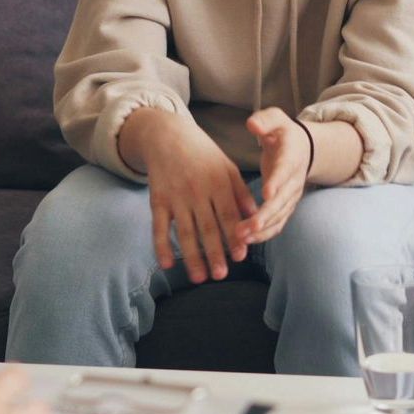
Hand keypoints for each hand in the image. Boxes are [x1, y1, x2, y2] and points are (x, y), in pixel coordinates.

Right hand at [126, 111, 257, 283]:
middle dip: (214, 252)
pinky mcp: (158, 199)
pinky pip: (159, 226)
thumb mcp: (226, 166)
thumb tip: (256, 214)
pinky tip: (167, 264)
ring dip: (192, 256)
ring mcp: (175, 196)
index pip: (228, 214)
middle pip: (207, 226)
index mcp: (217, 182)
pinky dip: (161, 245)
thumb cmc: (202, 153)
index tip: (241, 256)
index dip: (234, 235)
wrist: (166, 135)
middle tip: (221, 276)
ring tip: (200, 278)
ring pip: (185, 231)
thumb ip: (241, 191)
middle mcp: (196, 190)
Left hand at [235, 107, 311, 246]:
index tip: (266, 194)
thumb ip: (264, 120)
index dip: (277, 183)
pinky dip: (263, 234)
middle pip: (282, 201)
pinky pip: (276, 223)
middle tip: (247, 227)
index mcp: (291, 157)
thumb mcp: (275, 119)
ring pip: (279, 217)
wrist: (301, 148)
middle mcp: (294, 180)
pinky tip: (246, 240)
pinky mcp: (285, 206)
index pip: (285, 171)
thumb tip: (253, 125)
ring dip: (261, 229)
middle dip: (265, 215)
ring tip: (241, 238)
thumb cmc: (282, 132)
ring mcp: (291, 196)